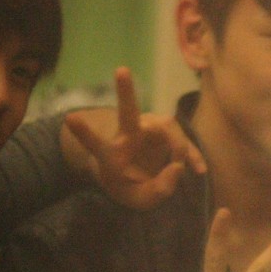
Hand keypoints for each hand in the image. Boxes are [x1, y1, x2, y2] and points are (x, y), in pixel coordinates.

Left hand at [64, 67, 206, 208]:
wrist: (139, 175)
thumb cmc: (130, 186)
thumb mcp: (139, 200)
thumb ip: (158, 191)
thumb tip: (178, 168)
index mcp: (112, 154)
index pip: (96, 143)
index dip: (85, 132)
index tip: (71, 118)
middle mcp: (129, 134)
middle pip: (129, 112)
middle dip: (125, 91)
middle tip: (121, 70)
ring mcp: (149, 128)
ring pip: (167, 128)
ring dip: (178, 149)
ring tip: (177, 172)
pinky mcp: (167, 131)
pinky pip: (184, 138)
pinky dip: (192, 155)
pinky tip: (199, 170)